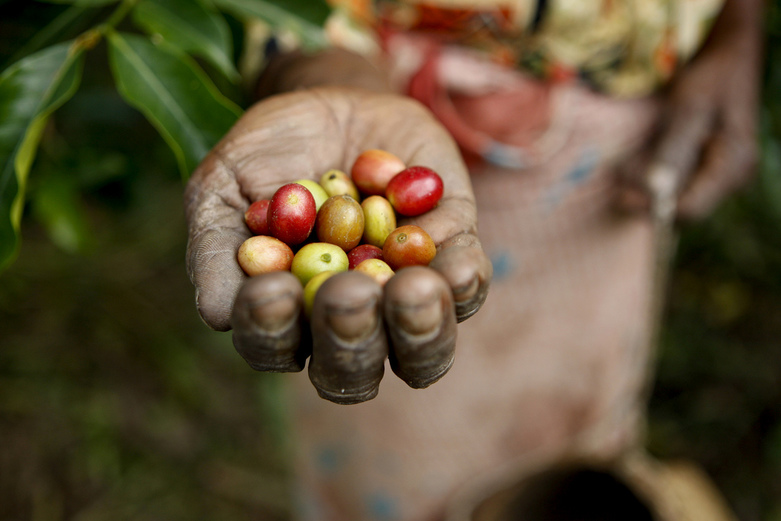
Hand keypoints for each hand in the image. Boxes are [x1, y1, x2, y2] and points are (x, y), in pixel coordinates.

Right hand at [184, 87, 491, 403]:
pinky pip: (469, 289)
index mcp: (286, 317)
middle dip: (351, 336)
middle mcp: (349, 323)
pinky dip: (463, 284)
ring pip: (422, 349)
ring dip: (419, 328)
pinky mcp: (451, 255)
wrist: (332, 103)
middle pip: (355, 369)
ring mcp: (403, 296)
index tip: (272, 288)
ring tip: (410, 288)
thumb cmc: (268, 155)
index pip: (275, 348)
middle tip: (347, 290)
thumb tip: (221, 315)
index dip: (272, 330)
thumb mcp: (221, 187)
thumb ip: (214, 250)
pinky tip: (455, 267)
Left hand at [617, 0, 760, 219]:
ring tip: (622, 168)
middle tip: (617, 180)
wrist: (729, 56)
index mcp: (732, 165)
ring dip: (646, 186)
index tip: (621, 194)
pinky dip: (653, 174)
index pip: (691, 208)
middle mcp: (730, 177)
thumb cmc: (712, 77)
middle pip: (683, 205)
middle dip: (647, 196)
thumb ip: (675, 148)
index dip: (654, 207)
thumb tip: (657, 188)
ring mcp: (718, 173)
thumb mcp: (691, 109)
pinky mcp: (705, 165)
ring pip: (676, 194)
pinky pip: (676, 180)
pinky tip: (634, 162)